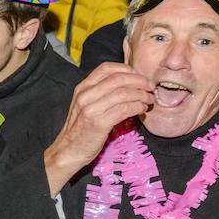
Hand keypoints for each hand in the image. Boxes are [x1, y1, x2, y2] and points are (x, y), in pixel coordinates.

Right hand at [42, 63, 153, 195]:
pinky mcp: (99, 123)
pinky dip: (137, 107)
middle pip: (118, 79)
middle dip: (139, 81)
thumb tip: (127, 85)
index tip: (139, 76)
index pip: (107, 68)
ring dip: (141, 95)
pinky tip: (142, 110)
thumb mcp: (85, 105)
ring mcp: (91, 109)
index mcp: (82, 88)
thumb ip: (100, 93)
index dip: (127, 69)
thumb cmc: (80, 129)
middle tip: (150, 87)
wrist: (68, 150)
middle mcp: (85, 95)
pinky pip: (124, 109)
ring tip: (149, 100)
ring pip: (123, 93)